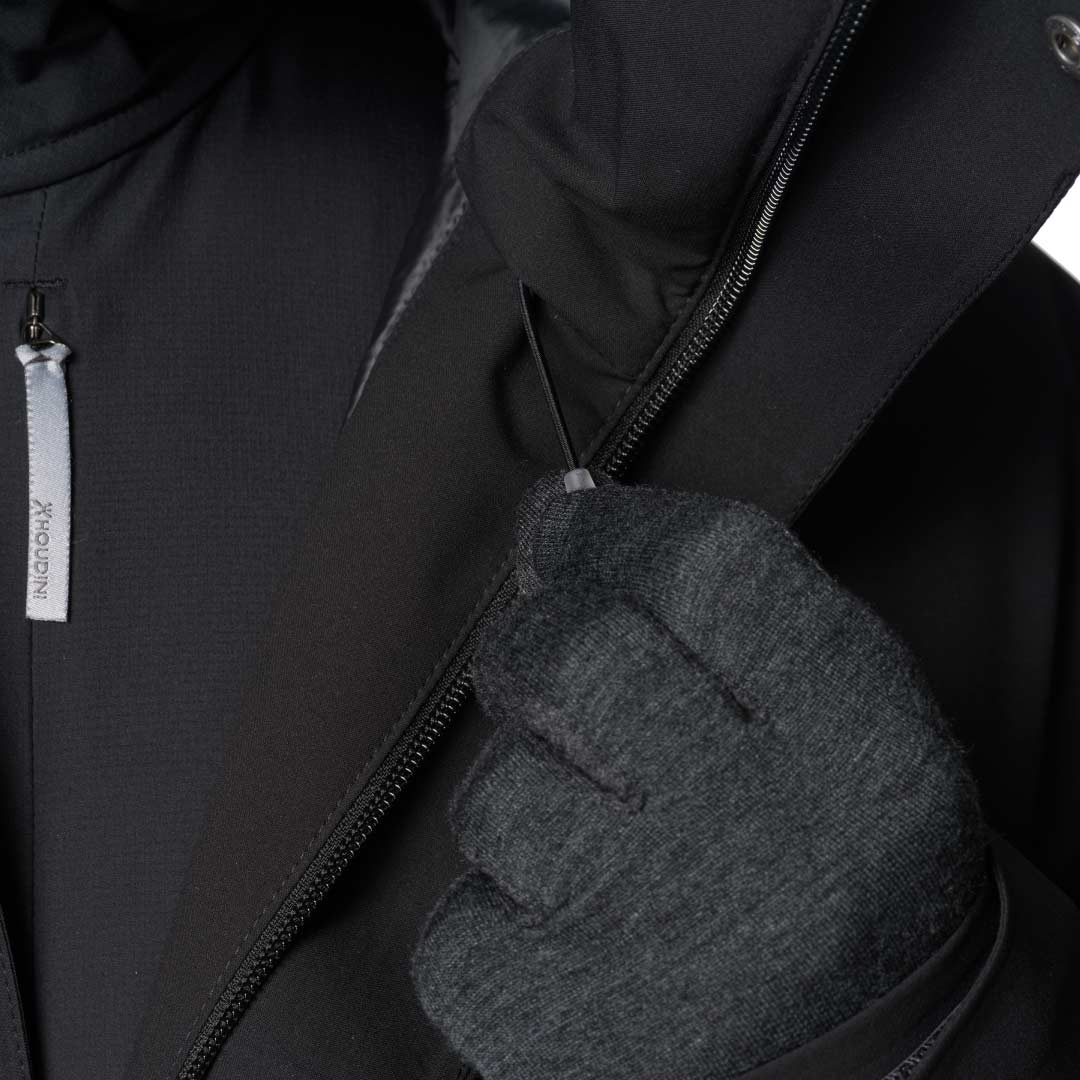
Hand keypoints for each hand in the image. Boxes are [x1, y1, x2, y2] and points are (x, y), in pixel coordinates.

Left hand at [413, 477, 985, 1079]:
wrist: (865, 1051)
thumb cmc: (825, 840)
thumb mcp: (835, 709)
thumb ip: (717, 601)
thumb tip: (555, 511)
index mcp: (860, 745)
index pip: (709, 564)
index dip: (611, 529)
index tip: (568, 529)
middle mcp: (771, 844)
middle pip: (573, 652)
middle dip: (533, 644)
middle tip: (554, 680)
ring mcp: (660, 951)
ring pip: (495, 794)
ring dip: (526, 804)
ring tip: (601, 853)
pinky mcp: (559, 1040)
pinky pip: (455, 926)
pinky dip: (497, 920)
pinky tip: (577, 943)